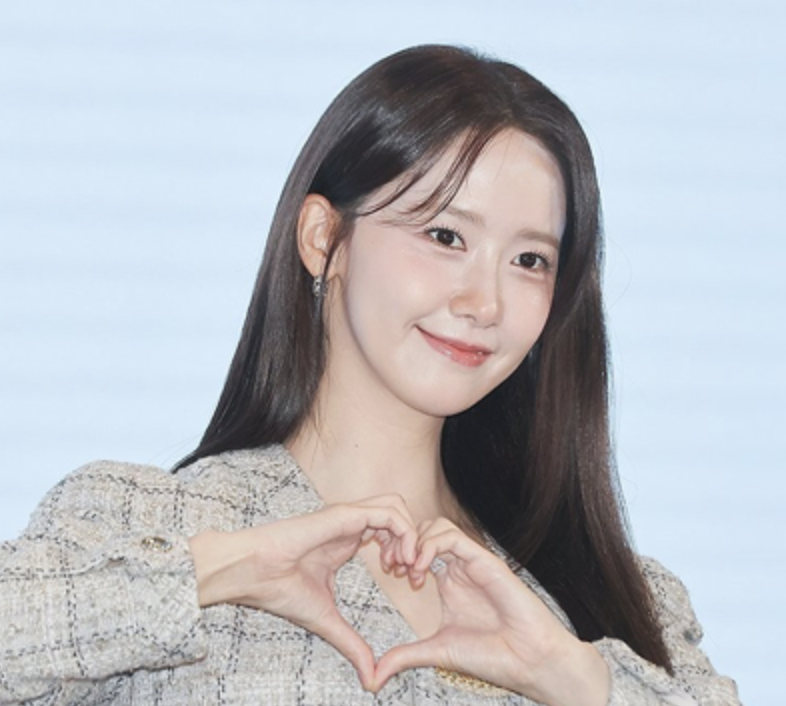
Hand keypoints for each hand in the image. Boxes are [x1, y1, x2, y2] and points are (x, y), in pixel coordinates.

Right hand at [188, 495, 417, 689]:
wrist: (252, 573)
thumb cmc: (280, 589)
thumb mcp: (327, 619)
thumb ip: (352, 643)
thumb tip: (371, 679)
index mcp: (347, 540)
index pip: (389, 532)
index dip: (406, 553)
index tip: (405, 581)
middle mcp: (351, 524)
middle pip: (398, 513)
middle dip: (413, 540)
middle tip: (410, 573)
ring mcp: (348, 516)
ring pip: (396, 506)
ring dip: (410, 534)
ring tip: (406, 565)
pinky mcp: (344, 514)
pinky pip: (387, 512)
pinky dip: (402, 532)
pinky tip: (398, 560)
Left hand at [373, 519, 609, 705]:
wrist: (530, 661)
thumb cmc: (492, 656)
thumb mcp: (436, 652)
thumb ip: (405, 656)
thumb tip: (372, 677)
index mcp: (448, 580)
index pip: (416, 547)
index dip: (397, 553)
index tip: (388, 572)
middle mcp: (459, 566)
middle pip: (423, 530)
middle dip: (402, 541)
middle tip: (393, 566)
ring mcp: (472, 561)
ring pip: (437, 526)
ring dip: (415, 541)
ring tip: (408, 569)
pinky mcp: (485, 560)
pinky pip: (453, 536)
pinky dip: (430, 545)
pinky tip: (421, 569)